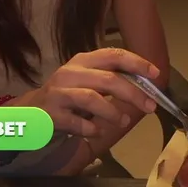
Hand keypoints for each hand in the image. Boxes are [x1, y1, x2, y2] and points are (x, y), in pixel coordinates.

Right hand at [11, 48, 159, 136]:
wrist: (32, 111)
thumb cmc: (67, 95)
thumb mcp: (87, 80)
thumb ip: (111, 80)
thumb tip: (145, 87)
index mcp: (83, 60)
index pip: (114, 55)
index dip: (137, 63)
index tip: (155, 74)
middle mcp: (71, 72)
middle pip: (109, 79)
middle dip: (133, 93)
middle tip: (150, 106)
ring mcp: (59, 92)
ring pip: (92, 98)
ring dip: (112, 111)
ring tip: (122, 121)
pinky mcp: (51, 113)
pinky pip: (76, 122)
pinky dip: (91, 128)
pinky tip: (97, 132)